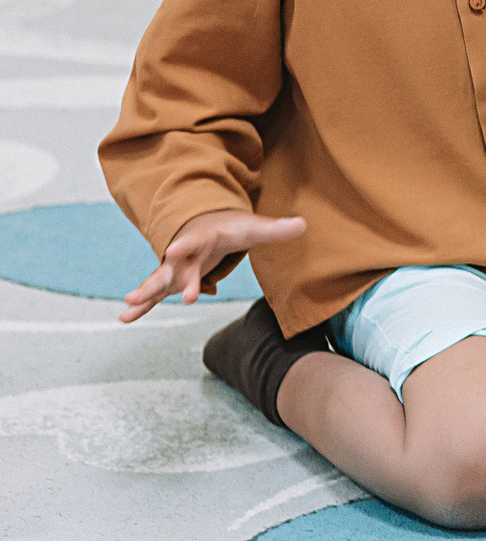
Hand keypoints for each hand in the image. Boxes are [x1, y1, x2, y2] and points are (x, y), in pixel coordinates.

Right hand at [120, 209, 307, 322]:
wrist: (206, 223)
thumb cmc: (230, 227)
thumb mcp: (252, 227)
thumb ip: (275, 229)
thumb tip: (304, 224)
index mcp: (201, 238)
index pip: (192, 241)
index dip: (184, 245)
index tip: (174, 248)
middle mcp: (183, 254)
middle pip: (173, 268)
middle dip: (166, 281)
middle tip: (152, 294)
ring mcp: (174, 268)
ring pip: (158, 283)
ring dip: (145, 294)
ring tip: (127, 309)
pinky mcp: (172, 280)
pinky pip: (155, 294)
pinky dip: (143, 305)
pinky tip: (126, 317)